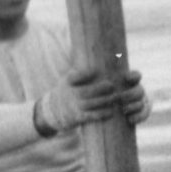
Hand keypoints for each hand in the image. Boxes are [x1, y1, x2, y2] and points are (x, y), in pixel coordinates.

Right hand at [33, 68, 148, 134]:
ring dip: (104, 101)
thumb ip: (81, 70)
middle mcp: (71, 94)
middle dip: (100, 88)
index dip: (84, 74)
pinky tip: (111, 112)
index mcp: (68, 81)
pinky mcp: (79, 117)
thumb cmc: (67, 90)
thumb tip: (99, 54)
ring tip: (116, 97)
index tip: (96, 71)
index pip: (75, 77)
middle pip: (86, 91)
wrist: (53, 110)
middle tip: (112, 85)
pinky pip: (91, 116)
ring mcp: (74, 106)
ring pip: (90, 104)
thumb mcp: (68, 78)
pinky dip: (101, 114)